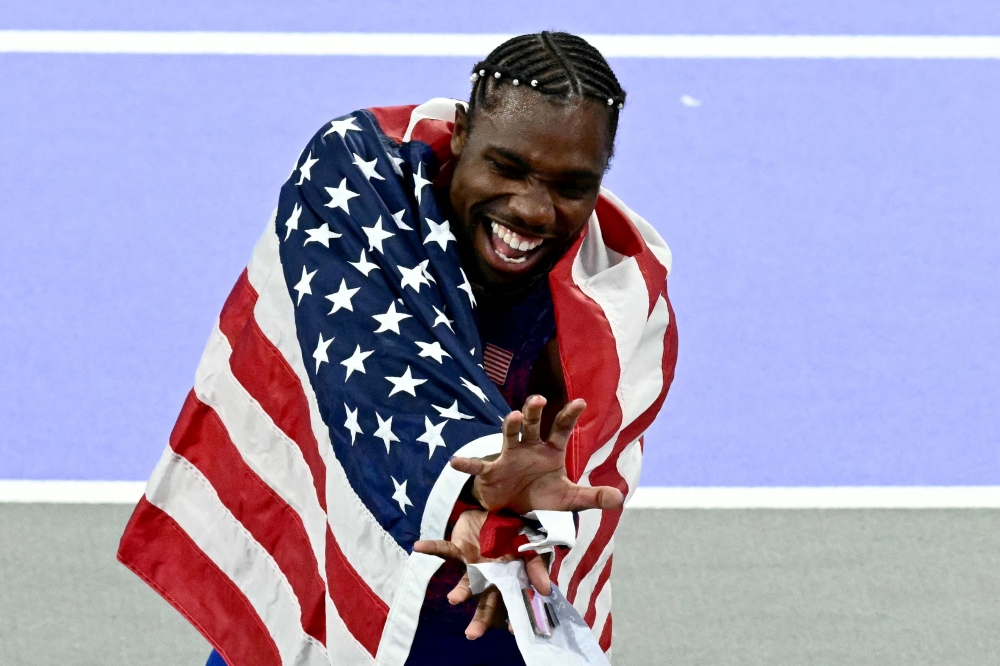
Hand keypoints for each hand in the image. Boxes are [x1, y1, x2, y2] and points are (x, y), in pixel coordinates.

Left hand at [413, 510, 551, 638]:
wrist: (502, 511)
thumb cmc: (520, 533)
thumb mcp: (533, 549)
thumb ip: (537, 568)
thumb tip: (545, 590)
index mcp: (509, 579)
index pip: (510, 603)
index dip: (512, 617)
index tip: (512, 631)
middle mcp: (490, 576)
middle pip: (485, 601)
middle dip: (480, 618)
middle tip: (471, 634)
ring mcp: (473, 564)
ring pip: (466, 582)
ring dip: (460, 591)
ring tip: (453, 599)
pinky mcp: (459, 548)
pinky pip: (444, 550)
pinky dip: (431, 548)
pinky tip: (418, 548)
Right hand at [453, 396, 624, 514]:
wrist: (515, 512)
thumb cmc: (542, 497)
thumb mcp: (570, 499)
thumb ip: (593, 497)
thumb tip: (620, 498)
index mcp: (550, 451)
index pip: (561, 429)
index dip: (570, 415)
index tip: (581, 401)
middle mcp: (530, 447)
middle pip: (533, 424)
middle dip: (535, 411)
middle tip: (539, 399)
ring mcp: (509, 457)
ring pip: (509, 435)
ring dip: (510, 425)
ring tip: (513, 416)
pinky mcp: (492, 472)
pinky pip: (479, 467)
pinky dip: (468, 464)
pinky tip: (456, 461)